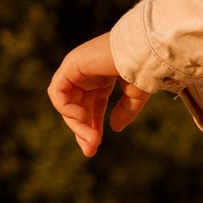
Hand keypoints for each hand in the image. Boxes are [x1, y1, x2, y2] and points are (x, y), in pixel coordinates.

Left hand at [48, 33, 151, 156]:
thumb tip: (114, 129)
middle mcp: (87, 72)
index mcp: (102, 77)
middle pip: (77, 107)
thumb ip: (124, 111)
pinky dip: (65, 108)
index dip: (91, 126)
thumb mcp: (136, 96)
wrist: (145, 51)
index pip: (90, 105)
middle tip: (90, 150)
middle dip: (82, 130)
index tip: (94, 146)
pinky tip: (80, 118)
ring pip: (66, 103)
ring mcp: (77, 68)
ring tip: (91, 139)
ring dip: (77, 124)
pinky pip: (58, 92)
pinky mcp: (71, 65)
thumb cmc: (144, 69)